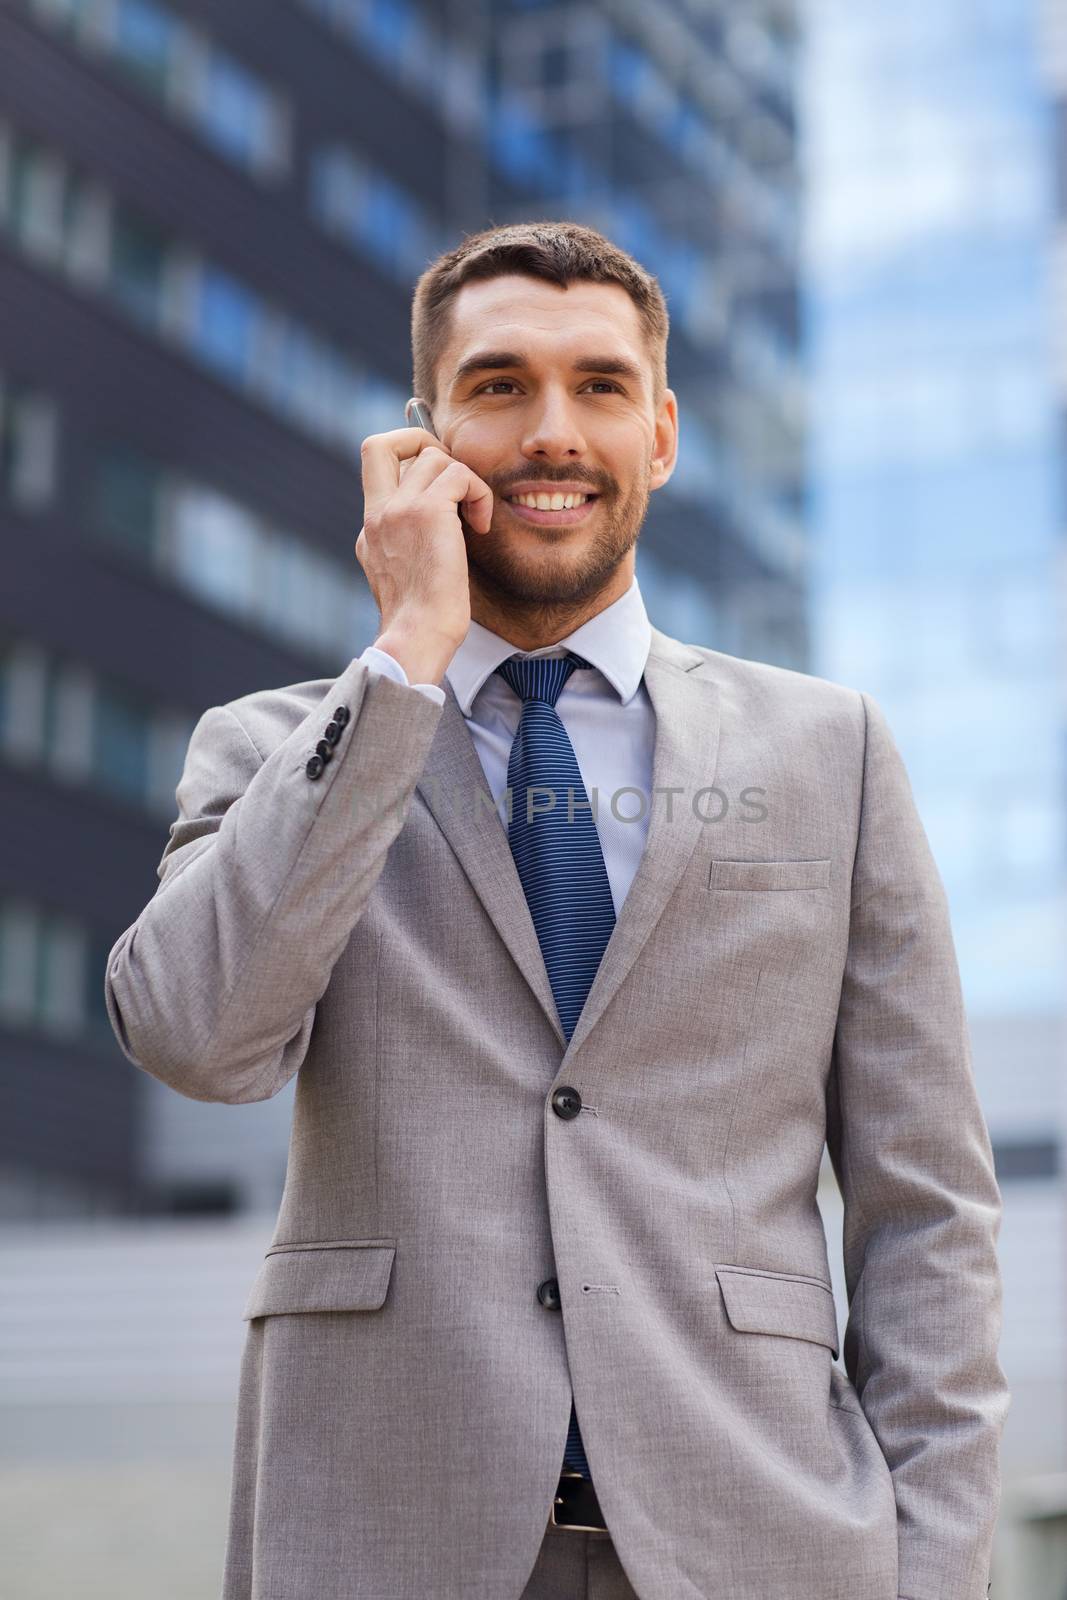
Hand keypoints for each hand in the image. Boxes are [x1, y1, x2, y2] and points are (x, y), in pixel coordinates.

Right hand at [356, 426, 492, 683]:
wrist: (418, 637)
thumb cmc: (423, 621)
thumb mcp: (406, 578)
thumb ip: (410, 546)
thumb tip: (443, 527)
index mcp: (371, 530)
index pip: (378, 472)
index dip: (410, 467)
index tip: (439, 490)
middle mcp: (377, 514)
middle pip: (379, 443)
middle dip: (418, 441)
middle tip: (450, 478)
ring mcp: (398, 509)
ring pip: (434, 456)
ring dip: (465, 480)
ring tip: (474, 518)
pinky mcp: (426, 511)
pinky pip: (460, 474)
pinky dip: (479, 494)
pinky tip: (480, 526)